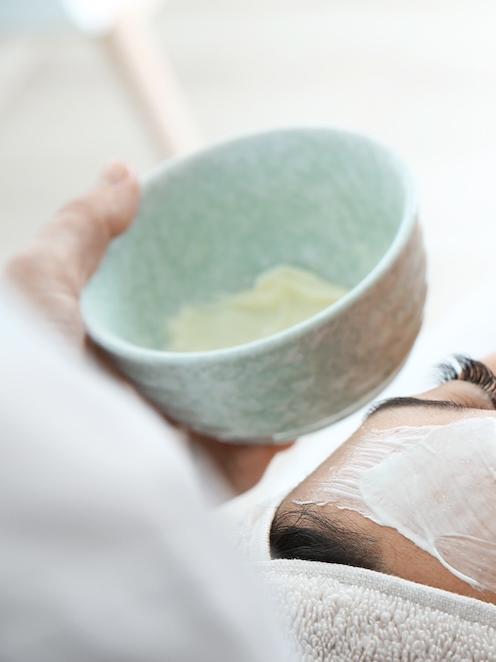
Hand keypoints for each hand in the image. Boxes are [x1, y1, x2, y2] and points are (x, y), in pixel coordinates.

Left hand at [6, 164, 288, 493]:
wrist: (38, 462)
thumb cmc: (21, 371)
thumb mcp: (36, 279)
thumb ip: (83, 227)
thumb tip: (126, 171)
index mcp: (99, 357)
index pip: (160, 327)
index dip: (199, 302)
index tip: (242, 278)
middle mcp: (129, 404)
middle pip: (204, 373)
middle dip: (249, 353)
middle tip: (287, 323)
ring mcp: (158, 451)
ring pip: (230, 421)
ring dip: (269, 398)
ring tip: (301, 369)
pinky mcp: (181, 489)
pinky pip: (237, 471)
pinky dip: (264, 446)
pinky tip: (285, 419)